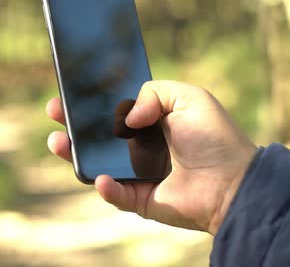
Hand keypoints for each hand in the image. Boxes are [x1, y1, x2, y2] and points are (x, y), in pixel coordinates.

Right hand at [46, 81, 256, 233]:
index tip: (71, 91)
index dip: (90, 101)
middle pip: (96, 135)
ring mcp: (135, 173)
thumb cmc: (215, 138)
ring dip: (73, 153)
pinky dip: (104, 187)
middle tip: (55, 111)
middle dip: (71, 123)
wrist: (233, 181)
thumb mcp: (188, 96)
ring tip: (58, 142)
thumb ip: (154, 92)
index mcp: (149, 121)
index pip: (111, 109)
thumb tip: (126, 118)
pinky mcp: (138, 199)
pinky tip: (101, 177)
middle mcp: (138, 147)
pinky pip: (114, 193)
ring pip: (95, 163)